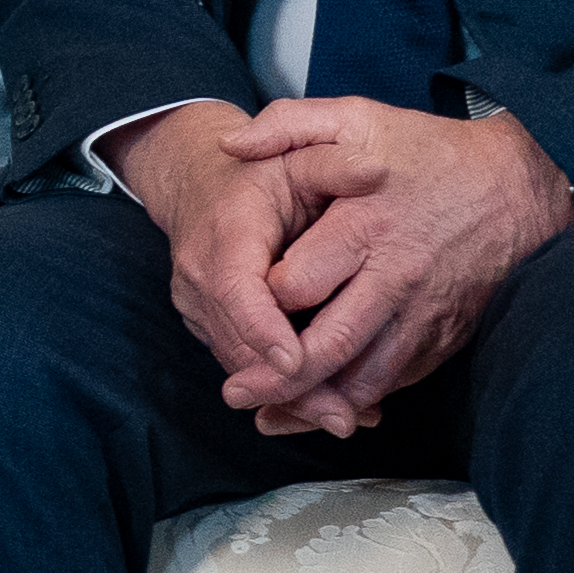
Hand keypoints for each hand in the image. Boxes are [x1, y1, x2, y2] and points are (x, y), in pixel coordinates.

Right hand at [104, 102, 322, 398]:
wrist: (200, 180)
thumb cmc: (264, 171)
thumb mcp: (300, 154)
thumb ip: (334, 161)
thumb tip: (376, 168)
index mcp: (226, 229)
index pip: (236, 287)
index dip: (263, 327)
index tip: (296, 358)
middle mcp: (201, 273)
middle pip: (239, 343)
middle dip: (289, 384)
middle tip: (340, 415)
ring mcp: (198, 304)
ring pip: (239, 362)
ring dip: (289, 395)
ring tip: (343, 418)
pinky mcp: (207, 324)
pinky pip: (241, 362)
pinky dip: (280, 387)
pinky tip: (325, 405)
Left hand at [210, 97, 573, 434]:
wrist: (521, 185)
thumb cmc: (431, 153)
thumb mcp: (359, 117)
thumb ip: (290, 125)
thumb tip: (230, 146)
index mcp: (364, 225)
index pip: (295, 284)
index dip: (256, 304)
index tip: (232, 313)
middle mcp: (394, 277)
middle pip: (326, 346)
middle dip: (275, 378)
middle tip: (235, 392)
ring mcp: (423, 313)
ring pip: (363, 379)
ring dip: (315, 404)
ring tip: (271, 415)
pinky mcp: (444, 336)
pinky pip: (396, 382)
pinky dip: (359, 400)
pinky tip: (325, 408)